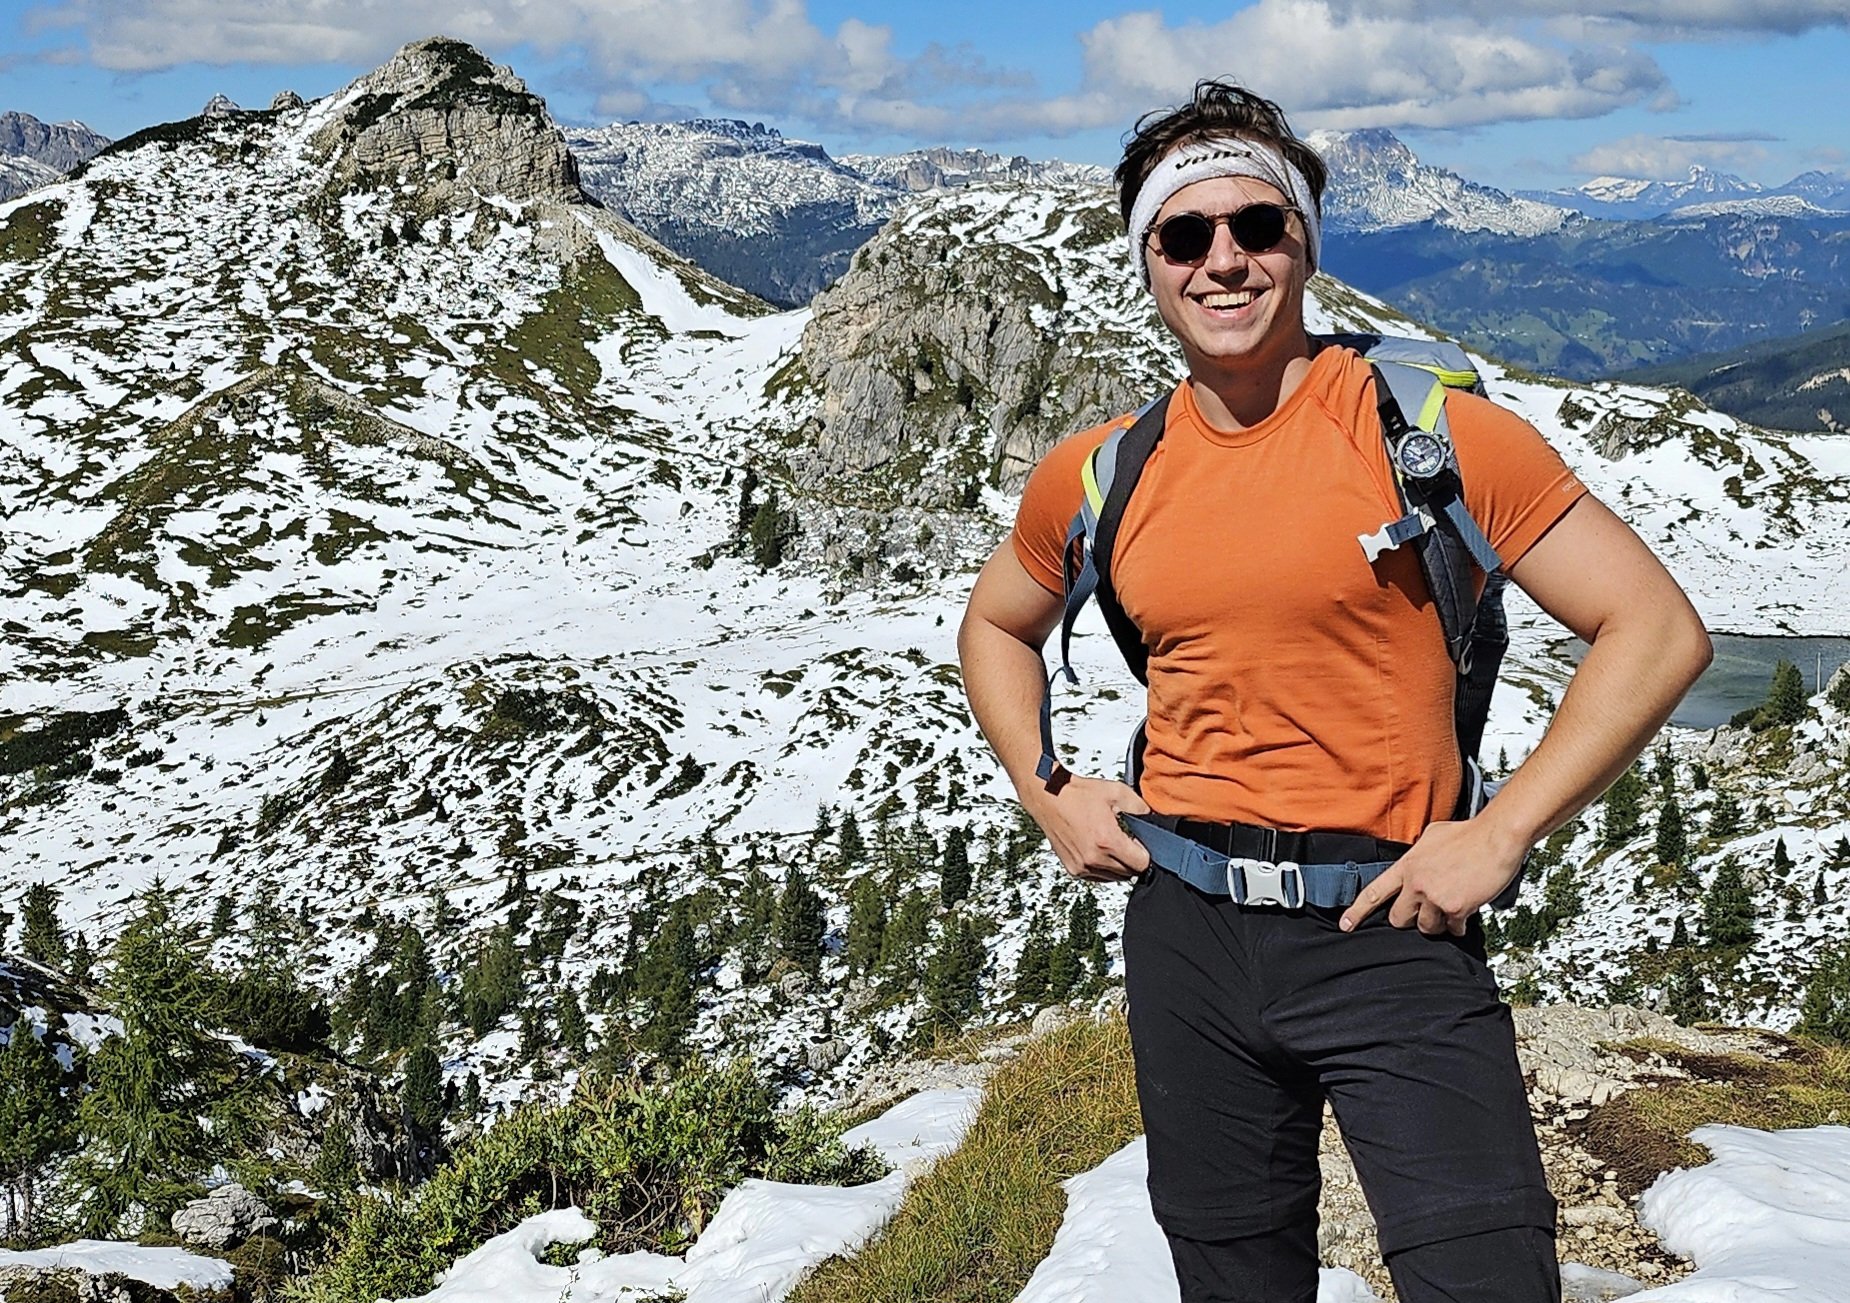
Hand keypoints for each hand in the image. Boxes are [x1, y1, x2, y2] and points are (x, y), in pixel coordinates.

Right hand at [1020, 769, 1152, 882]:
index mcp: (1107, 842)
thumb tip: (1151, 820)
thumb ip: (1140, 808)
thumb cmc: (1077, 794)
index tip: (1140, 843)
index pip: (1141, 864)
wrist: (1048, 796)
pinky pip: (1099, 877)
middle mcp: (1094, 859)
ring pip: (1114, 878)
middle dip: (1133, 859)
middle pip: (1129, 873)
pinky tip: (1099, 849)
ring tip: (1111, 843)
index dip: (1145, 853)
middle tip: (1127, 841)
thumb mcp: (1117, 792)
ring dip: (1118, 865)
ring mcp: (1082, 867)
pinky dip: (1103, 868)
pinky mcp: (1073, 869)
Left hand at [1338, 818, 1526, 935]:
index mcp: (1407, 865)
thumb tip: (1415, 864)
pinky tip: (1465, 913)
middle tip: (1424, 912)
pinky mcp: (1456, 908)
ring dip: (1438, 923)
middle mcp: (1416, 883)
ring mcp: (1435, 897)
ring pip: (1427, 927)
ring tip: (1450, 908)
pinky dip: (1459, 925)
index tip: (1346, 925)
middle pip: (1399, 918)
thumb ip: (1418, 854)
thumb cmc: (1468, 833)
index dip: (1357, 911)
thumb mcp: (1431, 836)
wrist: (1496, 837)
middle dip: (1410, 919)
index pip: (1374, 892)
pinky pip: (1453, 929)